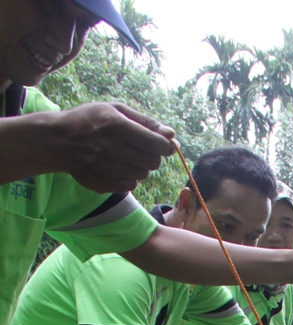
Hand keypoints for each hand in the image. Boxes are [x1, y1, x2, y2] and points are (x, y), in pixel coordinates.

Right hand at [53, 103, 175, 192]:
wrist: (59, 141)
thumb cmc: (90, 121)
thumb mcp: (115, 110)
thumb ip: (145, 121)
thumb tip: (172, 135)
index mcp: (118, 127)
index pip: (157, 144)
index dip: (166, 146)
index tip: (164, 144)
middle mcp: (115, 150)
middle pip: (153, 162)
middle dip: (153, 155)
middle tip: (141, 148)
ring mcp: (110, 170)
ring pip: (144, 174)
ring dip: (141, 166)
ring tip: (125, 155)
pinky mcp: (106, 184)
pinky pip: (132, 184)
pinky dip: (129, 176)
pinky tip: (117, 166)